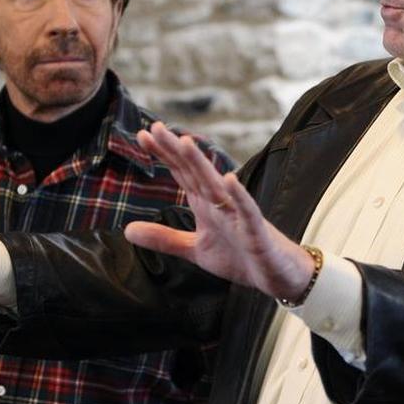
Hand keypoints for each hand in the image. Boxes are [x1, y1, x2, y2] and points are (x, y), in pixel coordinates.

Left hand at [125, 123, 314, 301]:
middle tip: (154, 128)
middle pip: (195, 172)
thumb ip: (164, 239)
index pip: (181, 173)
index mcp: (205, 204)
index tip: (142, 135)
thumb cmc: (240, 256)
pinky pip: (247, 210)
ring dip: (202, 164)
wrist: (277, 276)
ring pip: (217, 185)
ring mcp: (238, 214)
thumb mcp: (194, 249)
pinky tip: (229, 178)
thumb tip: (126, 230)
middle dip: (175, 151)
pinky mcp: (256, 230)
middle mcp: (220, 203)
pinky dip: (238, 195)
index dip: (164, 155)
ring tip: (185, 143)